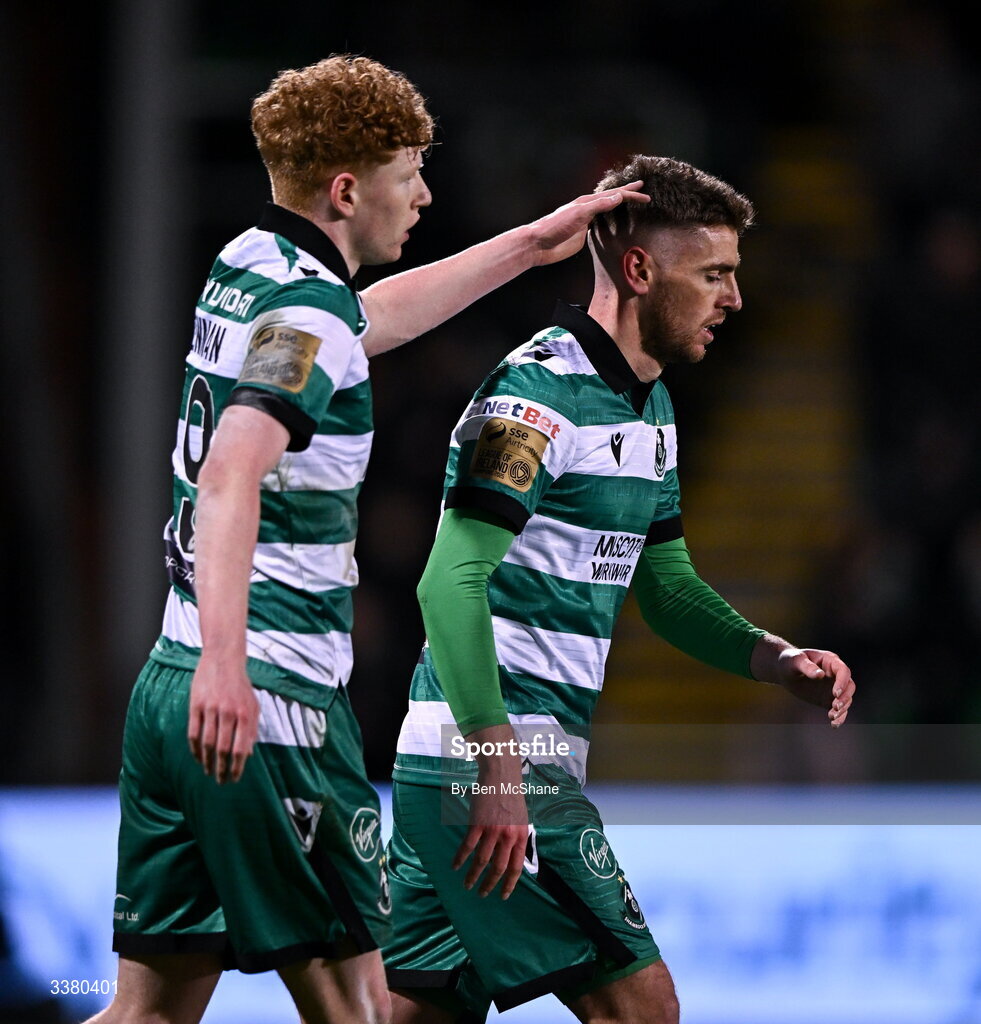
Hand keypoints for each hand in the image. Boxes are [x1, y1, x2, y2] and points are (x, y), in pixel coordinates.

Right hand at [187, 655, 259, 782]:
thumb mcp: (253, 705)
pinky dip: (194, 749)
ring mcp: (211, 708)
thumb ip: (252, 729)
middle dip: (221, 769)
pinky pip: (193, 733)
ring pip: (206, 743)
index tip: (234, 779)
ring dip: (206, 762)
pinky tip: (197, 758)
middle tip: (220, 781)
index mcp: (245, 714)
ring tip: (207, 772)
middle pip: (223, 749)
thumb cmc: (240, 686)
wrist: (223, 660)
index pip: (241, 748)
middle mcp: (229, 712)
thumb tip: (249, 754)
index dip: (237, 767)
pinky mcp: (196, 705)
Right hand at [452, 725, 528, 898]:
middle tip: (481, 894)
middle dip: (489, 885)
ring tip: (467, 885)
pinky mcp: (477, 823)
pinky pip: (467, 847)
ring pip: (481, 861)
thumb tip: (512, 857)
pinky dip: (460, 858)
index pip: (516, 868)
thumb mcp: (520, 819)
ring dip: (473, 876)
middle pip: (498, 868)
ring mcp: (492, 830)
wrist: (501, 775)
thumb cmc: (510, 796)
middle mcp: (508, 836)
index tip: (502, 896)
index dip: (509, 884)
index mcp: (521, 836)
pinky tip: (455, 866)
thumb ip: (516, 838)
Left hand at [528, 181, 649, 265]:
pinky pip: (600, 227)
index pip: (613, 195)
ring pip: (606, 212)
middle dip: (627, 195)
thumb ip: (599, 206)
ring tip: (630, 202)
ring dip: (619, 207)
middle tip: (643, 192)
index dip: (630, 194)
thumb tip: (619, 196)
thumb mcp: (579, 214)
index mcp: (586, 202)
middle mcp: (587, 210)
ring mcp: (584, 223)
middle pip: (612, 200)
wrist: (538, 245)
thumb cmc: (554, 227)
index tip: (644, 193)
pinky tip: (613, 224)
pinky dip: (610, 223)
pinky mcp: (582, 236)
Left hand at [751, 636, 855, 726]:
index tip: (835, 694)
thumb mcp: (795, 660)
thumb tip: (820, 674)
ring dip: (842, 709)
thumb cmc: (789, 660)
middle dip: (845, 698)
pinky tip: (834, 724)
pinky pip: (839, 709)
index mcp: (830, 661)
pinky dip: (839, 717)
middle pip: (849, 686)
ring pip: (846, 699)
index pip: (843, 671)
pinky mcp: (828, 699)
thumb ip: (807, 666)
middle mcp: (835, 675)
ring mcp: (833, 687)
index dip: (842, 682)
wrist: (783, 670)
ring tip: (831, 717)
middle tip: (834, 706)